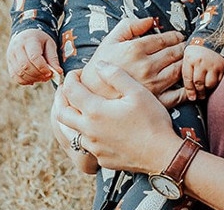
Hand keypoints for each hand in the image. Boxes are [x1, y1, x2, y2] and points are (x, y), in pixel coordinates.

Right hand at [7, 29, 61, 85]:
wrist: (26, 33)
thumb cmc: (40, 39)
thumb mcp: (50, 44)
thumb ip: (53, 58)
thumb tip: (58, 72)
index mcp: (29, 40)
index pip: (34, 57)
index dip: (42, 67)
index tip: (50, 73)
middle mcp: (17, 47)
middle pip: (25, 66)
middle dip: (38, 75)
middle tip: (47, 77)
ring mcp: (11, 55)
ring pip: (19, 73)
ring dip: (32, 79)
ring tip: (41, 78)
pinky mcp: (9, 62)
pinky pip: (14, 76)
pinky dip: (24, 81)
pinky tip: (33, 80)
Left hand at [55, 62, 180, 174]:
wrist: (163, 154)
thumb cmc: (152, 121)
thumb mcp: (137, 91)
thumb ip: (115, 75)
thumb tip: (99, 64)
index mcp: (95, 111)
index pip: (71, 90)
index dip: (71, 78)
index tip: (76, 73)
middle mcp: (89, 131)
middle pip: (62, 113)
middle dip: (60, 98)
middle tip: (67, 90)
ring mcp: (94, 147)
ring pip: (71, 132)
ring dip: (71, 117)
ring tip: (78, 108)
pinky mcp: (102, 158)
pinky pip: (87, 145)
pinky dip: (86, 133)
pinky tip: (97, 128)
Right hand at [82, 17, 185, 103]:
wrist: (91, 95)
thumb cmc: (101, 66)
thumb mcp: (110, 40)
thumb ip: (129, 26)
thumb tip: (150, 20)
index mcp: (136, 49)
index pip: (164, 39)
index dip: (174, 36)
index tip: (178, 36)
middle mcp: (146, 66)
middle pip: (174, 53)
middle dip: (182, 47)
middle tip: (185, 45)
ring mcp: (152, 84)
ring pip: (178, 70)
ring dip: (185, 62)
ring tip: (186, 59)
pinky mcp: (154, 100)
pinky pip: (177, 95)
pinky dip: (185, 87)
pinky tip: (185, 82)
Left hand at [182, 45, 223, 100]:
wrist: (212, 36)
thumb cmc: (198, 48)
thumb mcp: (188, 55)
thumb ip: (187, 70)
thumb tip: (188, 88)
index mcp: (190, 59)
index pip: (188, 79)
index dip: (189, 91)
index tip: (192, 97)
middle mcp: (201, 62)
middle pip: (199, 83)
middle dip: (199, 92)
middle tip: (199, 96)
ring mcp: (213, 64)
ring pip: (210, 84)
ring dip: (208, 88)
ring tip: (206, 88)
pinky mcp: (223, 66)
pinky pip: (220, 80)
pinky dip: (217, 83)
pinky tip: (214, 82)